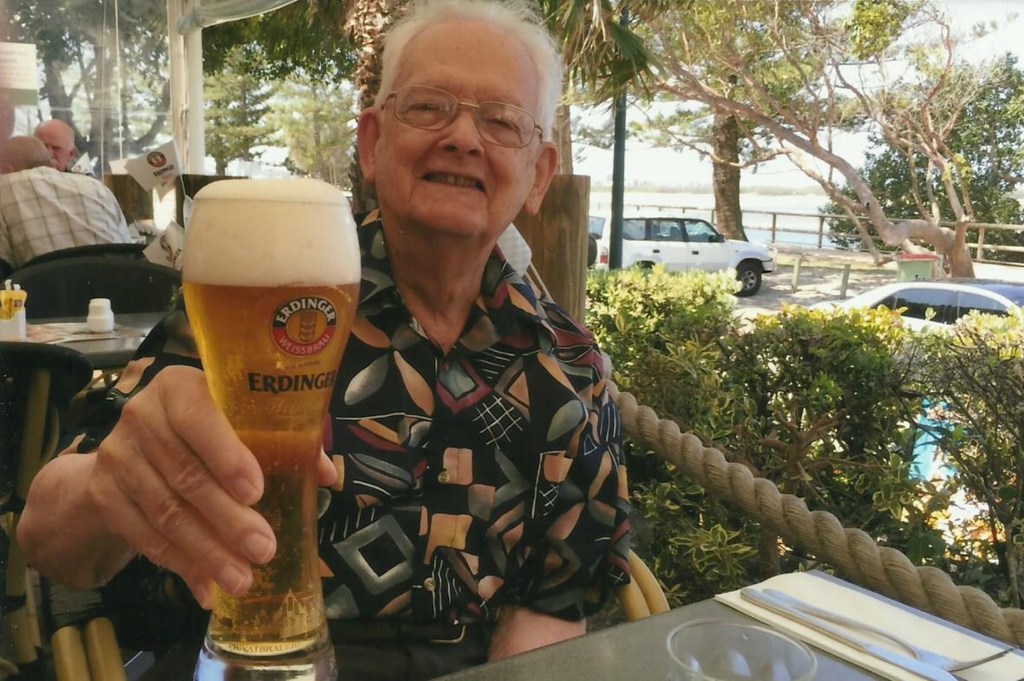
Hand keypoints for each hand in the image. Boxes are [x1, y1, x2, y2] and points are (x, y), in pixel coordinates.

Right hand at [84, 365, 276, 607]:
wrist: (131, 447)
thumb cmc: (205, 429)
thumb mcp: (237, 420)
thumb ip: (282, 440)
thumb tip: (327, 476)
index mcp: (180, 387)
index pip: (200, 419)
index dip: (227, 457)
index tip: (256, 493)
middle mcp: (142, 416)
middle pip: (186, 475)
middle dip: (227, 520)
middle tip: (264, 550)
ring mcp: (118, 457)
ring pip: (166, 513)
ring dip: (207, 552)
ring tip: (242, 579)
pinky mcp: (104, 494)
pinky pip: (144, 537)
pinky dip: (180, 566)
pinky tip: (207, 588)